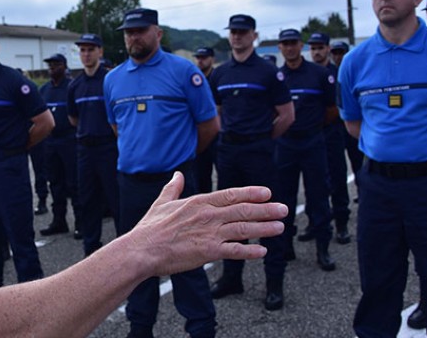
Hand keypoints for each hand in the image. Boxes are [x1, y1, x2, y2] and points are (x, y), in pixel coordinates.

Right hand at [127, 172, 286, 276]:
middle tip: (284, 209)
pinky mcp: (208, 252)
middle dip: (266, 209)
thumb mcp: (162, 202)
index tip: (267, 193)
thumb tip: (176, 174)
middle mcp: (208, 215)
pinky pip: (235, 251)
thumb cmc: (149, 228)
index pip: (231, 195)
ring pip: (244, 228)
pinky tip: (263, 251)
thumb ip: (172, 188)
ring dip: (264, 228)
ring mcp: (210, 233)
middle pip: (243, 210)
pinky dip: (250, 251)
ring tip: (279, 227)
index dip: (251, 193)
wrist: (142, 250)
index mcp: (198, 202)